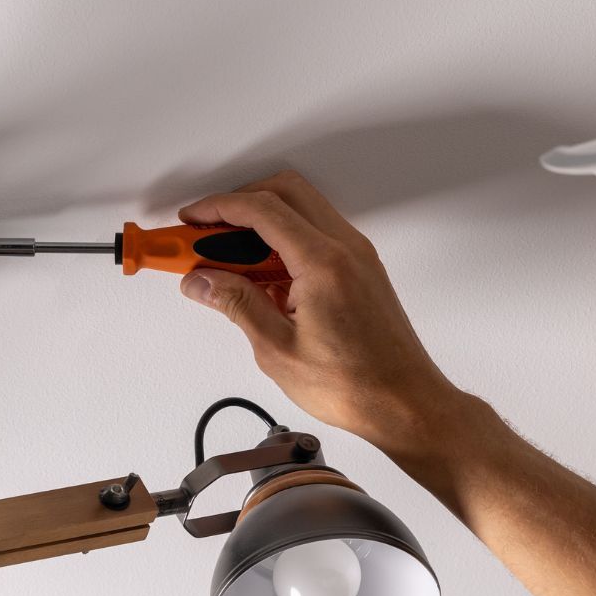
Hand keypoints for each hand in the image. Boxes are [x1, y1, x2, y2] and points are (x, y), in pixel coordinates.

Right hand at [178, 170, 456, 452]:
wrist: (405, 403)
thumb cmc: (356, 385)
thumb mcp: (277, 349)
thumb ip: (236, 304)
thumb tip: (202, 281)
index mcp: (323, 263)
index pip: (262, 210)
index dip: (217, 208)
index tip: (190, 221)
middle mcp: (345, 249)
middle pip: (284, 192)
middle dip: (238, 204)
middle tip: (205, 233)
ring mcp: (357, 256)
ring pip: (301, 210)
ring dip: (261, 223)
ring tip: (227, 263)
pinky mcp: (360, 269)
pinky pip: (315, 234)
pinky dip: (283, 241)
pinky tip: (260, 278)